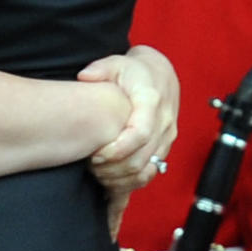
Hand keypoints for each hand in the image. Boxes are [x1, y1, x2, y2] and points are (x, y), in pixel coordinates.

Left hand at [80, 44, 177, 192]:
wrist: (160, 75)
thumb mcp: (116, 63)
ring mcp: (166, 138)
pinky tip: (111, 187)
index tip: (95, 156)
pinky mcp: (164, 148)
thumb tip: (85, 76)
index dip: (117, 150)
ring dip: (121, 179)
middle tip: (89, 167)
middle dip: (113, 169)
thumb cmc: (134, 71)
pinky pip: (151, 173)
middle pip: (141, 159)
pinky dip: (130, 183)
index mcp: (151, 101)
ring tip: (97, 175)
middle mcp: (163, 123)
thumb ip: (100, 69)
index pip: (140, 134)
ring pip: (148, 171)